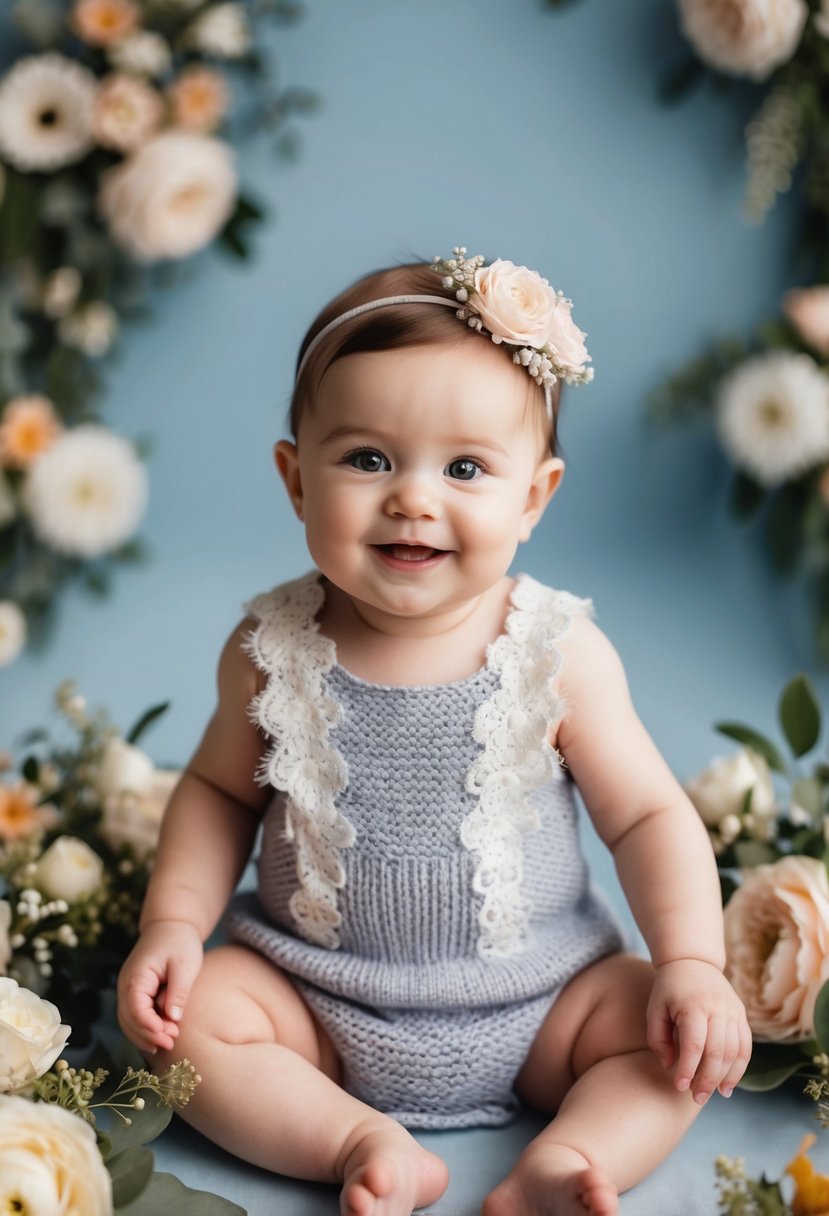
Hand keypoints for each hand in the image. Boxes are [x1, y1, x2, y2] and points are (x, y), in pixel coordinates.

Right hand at [117, 919, 202, 1054]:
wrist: (170, 925)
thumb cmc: (180, 942)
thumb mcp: (185, 965)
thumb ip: (178, 992)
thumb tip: (173, 1018)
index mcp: (137, 975)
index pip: (136, 1008)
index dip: (149, 1025)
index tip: (167, 1035)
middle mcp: (126, 984)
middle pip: (129, 1019)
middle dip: (148, 1034)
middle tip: (171, 1042)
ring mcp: (127, 989)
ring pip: (128, 1021)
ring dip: (145, 1035)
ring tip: (168, 1043)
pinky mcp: (134, 993)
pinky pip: (134, 1016)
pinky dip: (144, 1028)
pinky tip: (159, 1037)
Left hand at [646, 958, 751, 1104]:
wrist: (693, 961)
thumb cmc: (669, 988)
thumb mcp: (655, 1009)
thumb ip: (658, 1039)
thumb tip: (670, 1067)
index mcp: (694, 1005)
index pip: (694, 1045)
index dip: (688, 1069)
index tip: (679, 1087)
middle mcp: (718, 1008)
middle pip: (717, 1052)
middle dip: (707, 1080)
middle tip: (696, 1098)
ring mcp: (733, 1012)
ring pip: (734, 1053)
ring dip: (724, 1078)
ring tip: (710, 1094)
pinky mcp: (741, 1016)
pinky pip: (745, 1048)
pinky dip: (739, 1069)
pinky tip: (727, 1086)